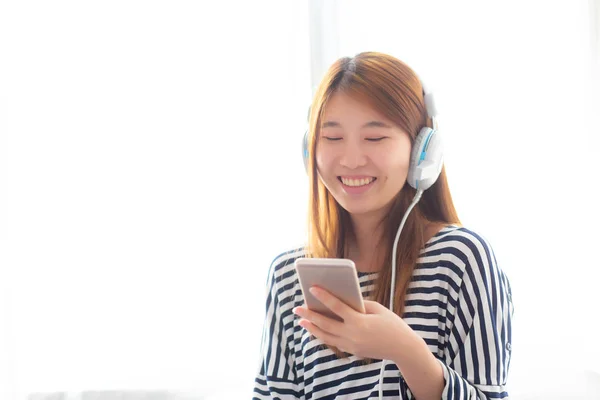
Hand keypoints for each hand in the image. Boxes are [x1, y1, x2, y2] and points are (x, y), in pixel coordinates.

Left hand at [293, 286, 411, 360]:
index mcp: (360, 322)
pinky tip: (316, 328)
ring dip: (312, 327)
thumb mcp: (377, 309)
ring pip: (326, 336)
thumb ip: (358, 304)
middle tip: (297, 307)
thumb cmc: (391, 324)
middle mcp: (353, 335)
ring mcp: (351, 345)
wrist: (403, 348)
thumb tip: (340, 300)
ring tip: (301, 320)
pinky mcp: (352, 351)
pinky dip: (323, 335)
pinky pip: (333, 342)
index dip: (323, 296)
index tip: (312, 288)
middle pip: (325, 324)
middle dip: (310, 314)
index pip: (337, 307)